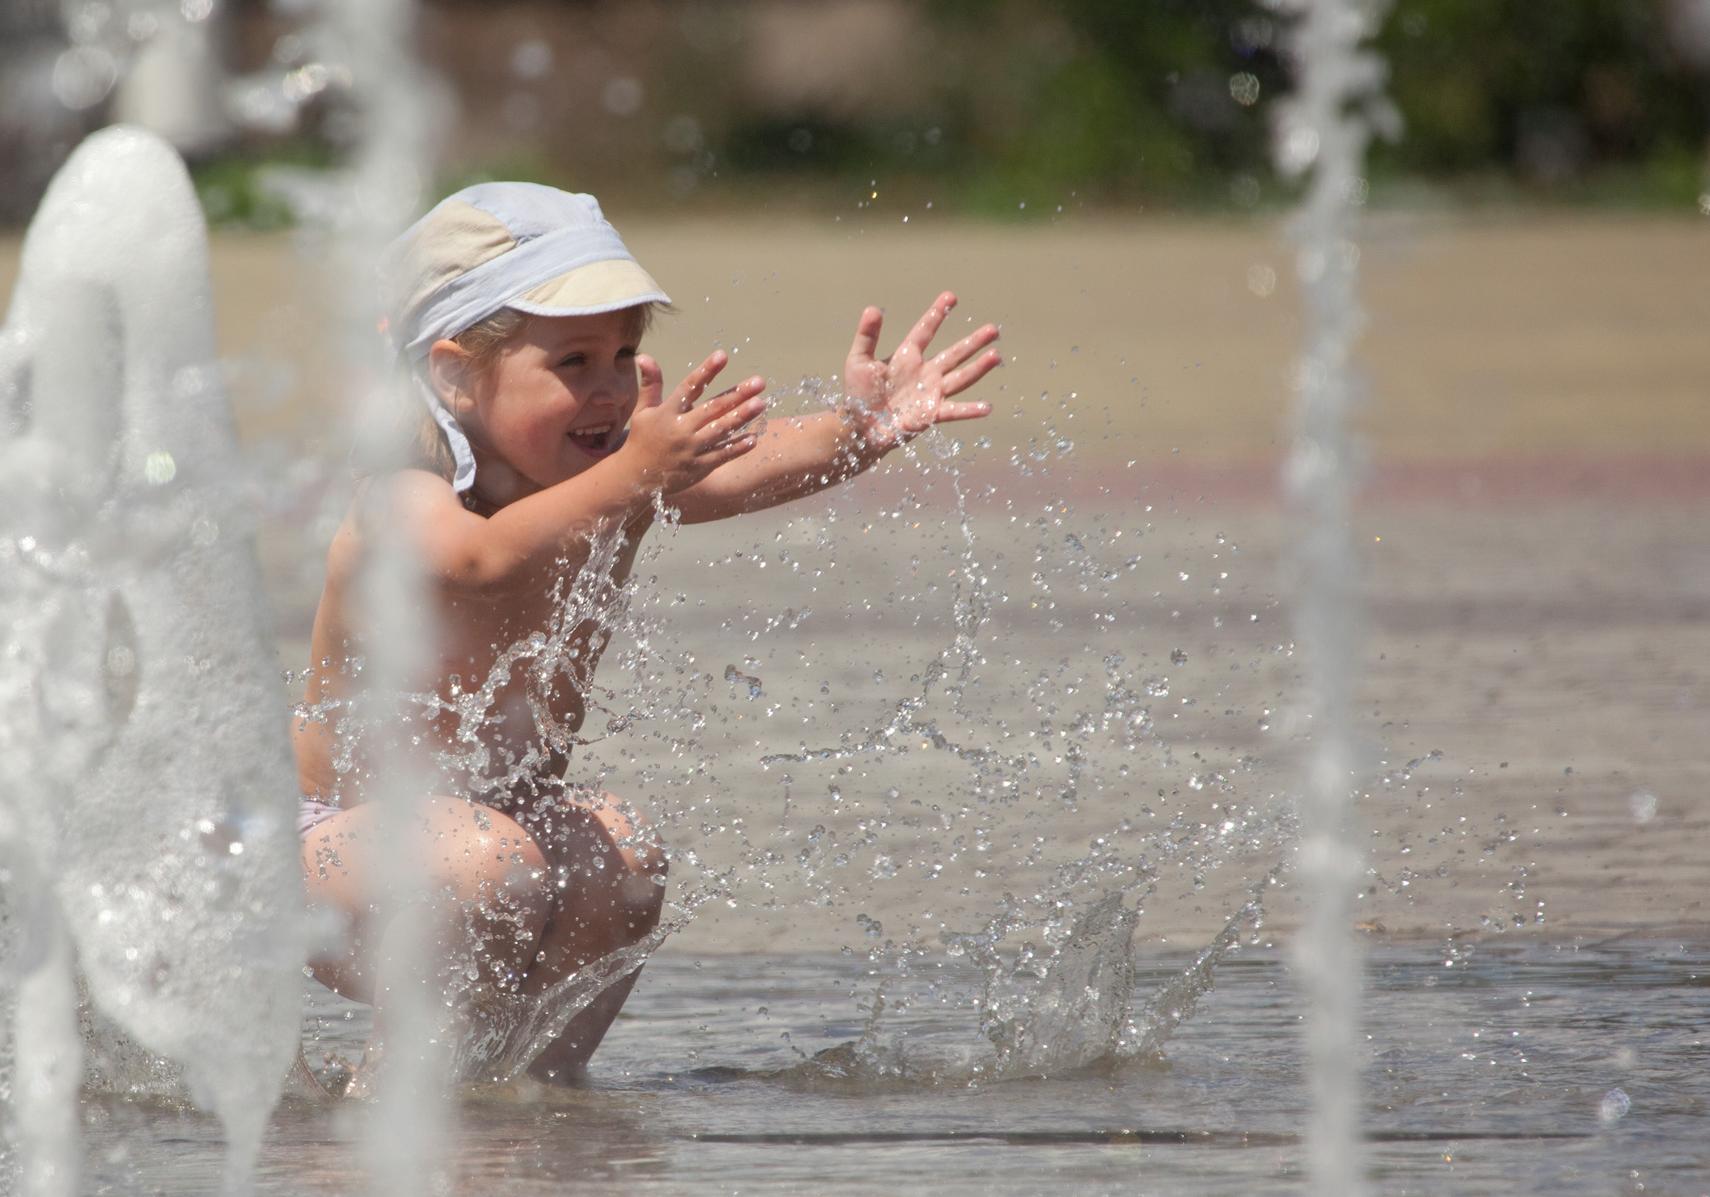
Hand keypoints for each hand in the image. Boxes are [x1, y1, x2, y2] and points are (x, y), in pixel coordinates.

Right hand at [620, 351, 765, 493]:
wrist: (635, 478)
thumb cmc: (641, 439)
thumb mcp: (643, 410)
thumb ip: (651, 384)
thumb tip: (644, 356)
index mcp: (667, 412)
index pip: (690, 387)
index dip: (706, 371)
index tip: (722, 355)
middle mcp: (681, 429)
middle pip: (713, 408)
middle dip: (737, 394)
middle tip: (759, 382)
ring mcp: (691, 449)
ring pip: (721, 431)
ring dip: (742, 417)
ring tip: (761, 404)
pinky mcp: (699, 467)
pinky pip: (721, 455)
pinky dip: (737, 447)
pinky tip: (754, 438)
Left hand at [842, 292, 1000, 453]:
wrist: (859, 428)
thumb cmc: (857, 394)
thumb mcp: (858, 361)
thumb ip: (867, 336)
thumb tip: (872, 309)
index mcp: (907, 356)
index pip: (925, 330)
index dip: (937, 314)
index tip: (951, 297)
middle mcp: (924, 372)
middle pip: (955, 353)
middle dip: (974, 342)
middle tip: (993, 329)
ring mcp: (931, 393)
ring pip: (961, 378)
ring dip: (979, 368)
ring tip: (996, 355)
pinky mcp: (931, 414)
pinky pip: (953, 411)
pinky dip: (970, 410)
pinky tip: (987, 407)